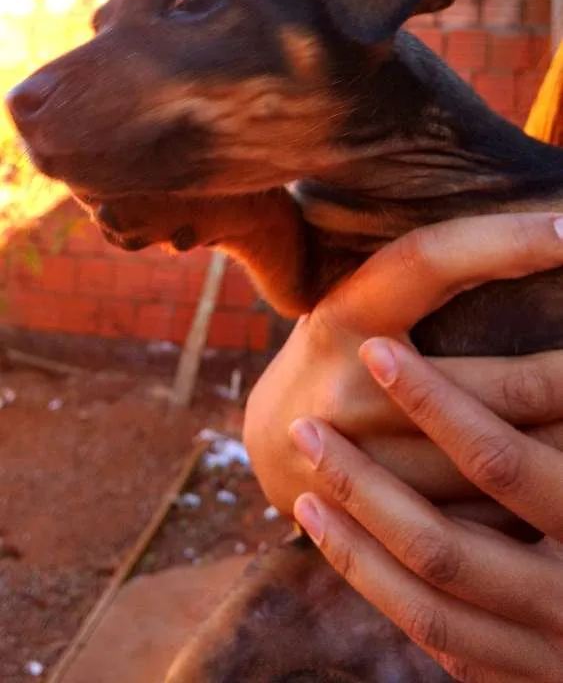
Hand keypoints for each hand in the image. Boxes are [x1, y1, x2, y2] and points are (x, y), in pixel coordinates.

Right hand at [244, 213, 562, 515]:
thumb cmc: (340, 354)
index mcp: (344, 314)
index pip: (430, 260)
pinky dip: (537, 500)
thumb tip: (534, 236)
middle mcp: (350, 387)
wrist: (270, 447)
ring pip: (512, 462)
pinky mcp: (387, 524)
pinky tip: (559, 480)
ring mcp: (368, 464)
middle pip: (508, 386)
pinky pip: (492, 518)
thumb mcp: (358, 304)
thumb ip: (422, 282)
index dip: (506, 241)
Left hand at [289, 339, 562, 682]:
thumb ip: (551, 408)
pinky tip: (337, 538)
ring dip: (354, 541)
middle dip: (365, 481)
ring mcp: (548, 654)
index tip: (376, 349)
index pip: (503, 464)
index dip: (435, 406)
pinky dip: (380, 589)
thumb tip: (535, 355)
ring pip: (428, 601)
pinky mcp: (528, 682)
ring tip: (302, 480)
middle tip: (304, 423)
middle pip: (444, 543)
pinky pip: (440, 642)